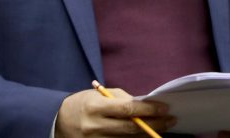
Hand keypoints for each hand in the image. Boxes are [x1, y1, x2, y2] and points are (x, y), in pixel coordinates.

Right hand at [55, 88, 174, 136]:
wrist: (57, 121)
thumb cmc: (83, 104)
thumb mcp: (99, 95)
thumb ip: (122, 100)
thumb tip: (145, 105)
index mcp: (96, 108)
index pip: (127, 109)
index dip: (149, 109)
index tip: (165, 108)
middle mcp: (95, 127)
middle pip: (131, 128)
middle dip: (155, 124)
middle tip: (171, 120)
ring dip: (148, 135)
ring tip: (163, 128)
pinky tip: (145, 136)